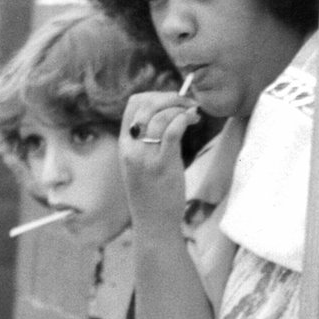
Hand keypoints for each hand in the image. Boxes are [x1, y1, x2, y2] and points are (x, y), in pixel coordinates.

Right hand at [120, 91, 199, 231]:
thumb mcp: (142, 164)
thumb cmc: (152, 194)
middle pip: (147, 105)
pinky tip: (192, 120)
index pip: (134, 105)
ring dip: (181, 108)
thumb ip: (149, 141)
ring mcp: (146, 157)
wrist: (153, 223)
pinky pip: (171, 132)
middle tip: (188, 103)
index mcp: (125, 145)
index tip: (172, 101)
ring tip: (194, 114)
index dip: (155, 95)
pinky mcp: (163, 166)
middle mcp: (131, 148)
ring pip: (160, 116)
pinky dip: (183, 120)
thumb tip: (168, 117)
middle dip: (170, 97)